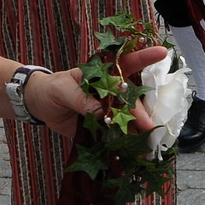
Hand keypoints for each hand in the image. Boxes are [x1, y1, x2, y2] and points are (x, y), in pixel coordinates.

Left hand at [28, 46, 168, 138]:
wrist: (41, 106)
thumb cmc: (53, 88)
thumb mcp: (63, 89)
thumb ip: (80, 98)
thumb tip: (100, 110)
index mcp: (103, 73)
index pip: (125, 63)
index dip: (144, 57)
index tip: (162, 53)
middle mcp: (111, 90)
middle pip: (131, 99)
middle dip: (142, 111)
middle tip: (148, 125)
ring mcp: (109, 109)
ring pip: (129, 118)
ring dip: (138, 131)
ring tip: (147, 144)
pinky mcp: (103, 127)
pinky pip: (117, 135)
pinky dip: (126, 143)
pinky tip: (135, 152)